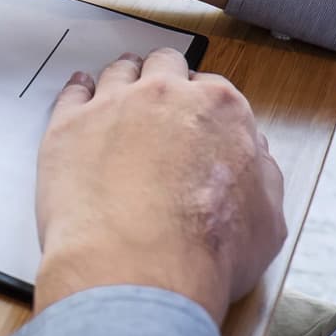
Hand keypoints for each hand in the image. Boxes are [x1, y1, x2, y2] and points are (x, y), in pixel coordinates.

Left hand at [33, 49, 285, 324]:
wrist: (139, 267)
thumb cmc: (205, 250)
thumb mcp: (267, 220)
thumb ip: (262, 177)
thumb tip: (254, 159)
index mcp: (220, 109)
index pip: (213, 89)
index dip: (203, 105)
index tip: (196, 119)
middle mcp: (165, 95)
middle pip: (164, 67)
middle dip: (164, 79)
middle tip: (158, 100)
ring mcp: (113, 105)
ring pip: (118, 72)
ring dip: (122, 79)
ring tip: (119, 91)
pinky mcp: (69, 125)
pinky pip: (72, 92)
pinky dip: (78, 91)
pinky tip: (80, 96)